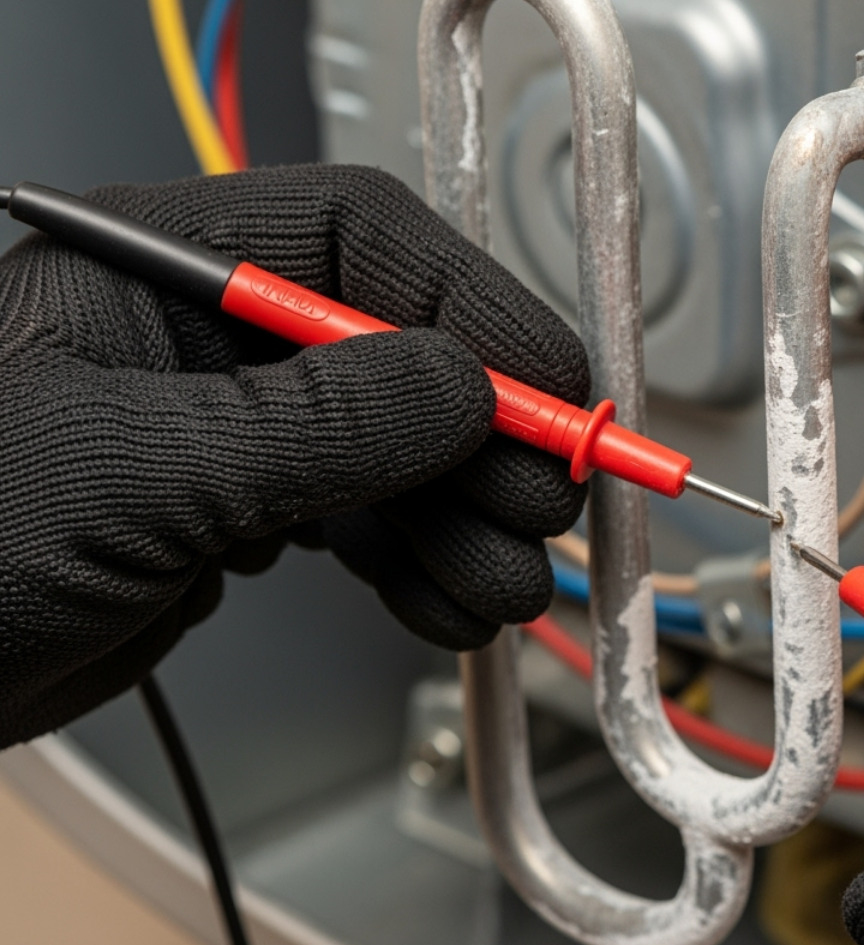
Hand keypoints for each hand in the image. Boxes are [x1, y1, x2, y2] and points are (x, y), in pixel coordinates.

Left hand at [0, 165, 587, 746]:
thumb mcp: (132, 471)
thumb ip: (312, 426)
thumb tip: (462, 390)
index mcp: (164, 271)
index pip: (360, 244)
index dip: (476, 307)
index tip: (555, 385)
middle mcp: (215, 340)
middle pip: (403, 353)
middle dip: (486, 438)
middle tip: (541, 506)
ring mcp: (237, 430)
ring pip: (400, 451)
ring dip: (467, 520)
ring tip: (500, 583)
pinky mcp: (246, 514)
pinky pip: (369, 521)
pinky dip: (422, 565)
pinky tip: (445, 604)